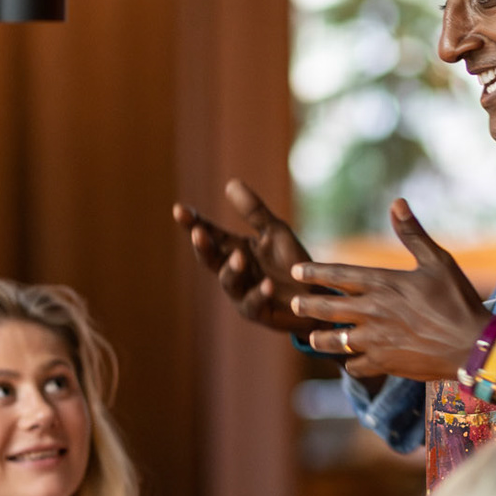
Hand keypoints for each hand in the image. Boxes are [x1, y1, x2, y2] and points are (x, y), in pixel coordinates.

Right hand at [173, 179, 323, 334]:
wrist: (317, 295)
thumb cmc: (292, 264)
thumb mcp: (274, 231)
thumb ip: (253, 211)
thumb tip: (230, 182)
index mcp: (234, 250)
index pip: (209, 234)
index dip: (193, 223)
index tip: (178, 209)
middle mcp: (234, 272)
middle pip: (210, 259)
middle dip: (203, 247)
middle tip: (198, 233)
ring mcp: (243, 293)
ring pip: (229, 282)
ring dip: (232, 269)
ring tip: (239, 257)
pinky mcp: (260, 312)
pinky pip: (255, 303)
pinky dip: (260, 293)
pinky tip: (268, 283)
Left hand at [288, 200, 488, 380]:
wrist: (472, 346)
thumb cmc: (457, 300)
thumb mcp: (438, 261)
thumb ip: (412, 233)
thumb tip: (397, 202)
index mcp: (383, 284)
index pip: (338, 275)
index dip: (314, 273)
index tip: (296, 271)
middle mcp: (373, 311)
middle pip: (327, 309)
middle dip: (307, 306)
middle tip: (294, 304)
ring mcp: (376, 340)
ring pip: (335, 341)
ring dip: (321, 339)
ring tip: (312, 338)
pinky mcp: (384, 363)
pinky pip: (356, 365)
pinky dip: (351, 363)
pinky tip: (349, 361)